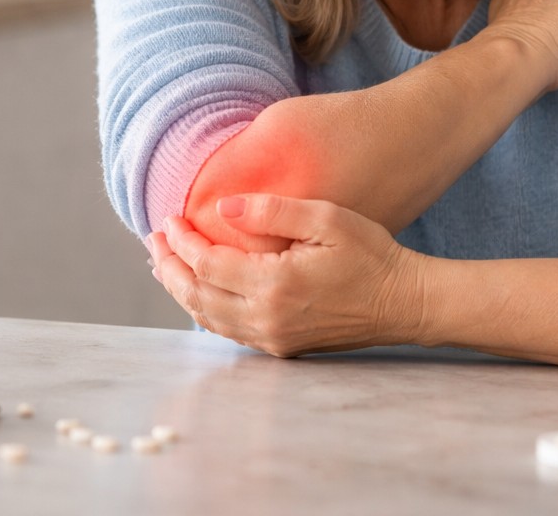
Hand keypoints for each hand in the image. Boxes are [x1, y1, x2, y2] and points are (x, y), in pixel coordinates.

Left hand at [146, 194, 426, 356]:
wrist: (403, 302)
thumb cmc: (371, 255)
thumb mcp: (326, 218)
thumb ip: (272, 211)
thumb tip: (222, 209)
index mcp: (274, 285)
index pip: (206, 264)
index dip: (181, 242)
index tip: (168, 218)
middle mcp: (267, 319)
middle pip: (196, 296)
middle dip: (169, 268)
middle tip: (154, 240)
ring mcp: (273, 338)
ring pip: (207, 318)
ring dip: (182, 290)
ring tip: (165, 264)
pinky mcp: (282, 347)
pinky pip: (228, 330)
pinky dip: (204, 308)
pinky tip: (200, 290)